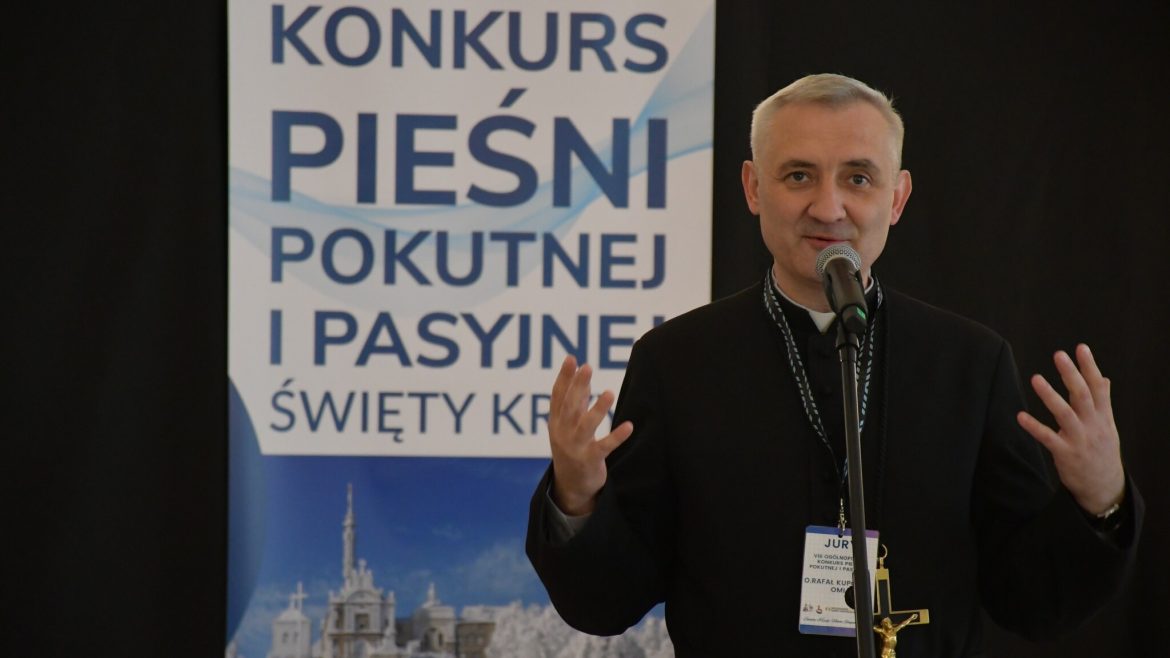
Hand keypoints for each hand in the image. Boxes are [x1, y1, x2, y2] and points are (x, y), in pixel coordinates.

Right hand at [548, 356, 633, 515]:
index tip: (571, 359)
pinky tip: (629, 426)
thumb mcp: (567, 425)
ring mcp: (576, 448)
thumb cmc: (571, 448)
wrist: (571, 485)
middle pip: (570, 407)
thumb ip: (575, 402)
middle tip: (587, 367)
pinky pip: (604, 447)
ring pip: (585, 426)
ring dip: (598, 409)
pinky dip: (616, 437)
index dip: (564, 377)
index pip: (558, 396)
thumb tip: (581, 375)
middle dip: (578, 387)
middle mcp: (563, 433)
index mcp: (556, 422)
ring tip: (609, 393)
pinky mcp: (590, 461)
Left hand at [1016, 344, 1124, 514]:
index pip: (1098, 387)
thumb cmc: (1102, 450)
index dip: (1089, 367)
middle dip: (1071, 374)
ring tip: (1035, 378)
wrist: (1104, 486)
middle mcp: (1093, 425)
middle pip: (1082, 395)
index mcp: (1103, 416)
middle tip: (1059, 354)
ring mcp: (1079, 440)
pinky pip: (1048, 438)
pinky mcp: (1065, 454)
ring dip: (1050, 396)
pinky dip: (1034, 427)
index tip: (1081, 348)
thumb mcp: (1108, 426)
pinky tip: (1020, 416)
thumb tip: (1103, 378)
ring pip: (1065, 414)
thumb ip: (1103, 402)